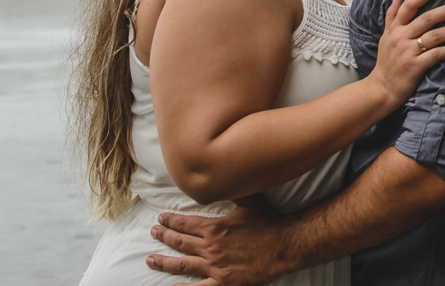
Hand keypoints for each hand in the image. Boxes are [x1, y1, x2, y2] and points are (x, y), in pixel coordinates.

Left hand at [147, 197, 283, 285]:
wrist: (284, 245)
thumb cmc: (269, 222)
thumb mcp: (251, 201)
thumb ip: (234, 191)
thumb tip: (221, 178)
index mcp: (215, 228)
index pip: (185, 223)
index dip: (171, 220)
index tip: (161, 218)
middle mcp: (210, 247)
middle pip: (179, 242)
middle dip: (163, 236)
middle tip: (153, 232)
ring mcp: (215, 266)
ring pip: (182, 264)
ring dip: (164, 262)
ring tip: (150, 259)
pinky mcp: (224, 282)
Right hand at [370, 0, 444, 107]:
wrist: (381, 88)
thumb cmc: (386, 62)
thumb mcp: (385, 36)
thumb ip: (391, 15)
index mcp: (395, 28)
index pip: (410, 6)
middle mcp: (401, 37)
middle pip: (427, 19)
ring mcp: (408, 52)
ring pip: (436, 36)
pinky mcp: (416, 66)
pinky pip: (438, 54)